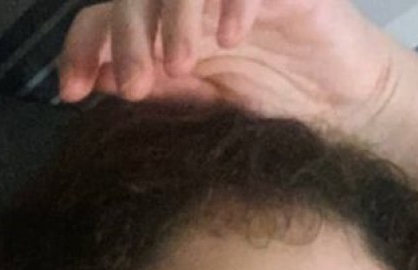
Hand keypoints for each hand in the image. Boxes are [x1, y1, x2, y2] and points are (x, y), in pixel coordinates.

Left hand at [58, 0, 402, 134]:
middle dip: (125, 38)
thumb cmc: (277, 111)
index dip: (84, 49)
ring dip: (175, 17)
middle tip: (134, 86)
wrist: (346, 110)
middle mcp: (195, 7)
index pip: (106, 19)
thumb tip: (102, 85)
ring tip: (182, 65)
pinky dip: (234, 0)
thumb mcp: (206, 111)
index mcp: (169, 34)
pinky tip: (234, 37)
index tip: (71, 94)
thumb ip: (159, 93)